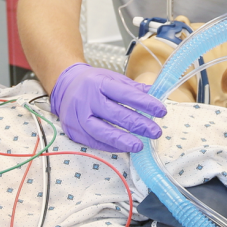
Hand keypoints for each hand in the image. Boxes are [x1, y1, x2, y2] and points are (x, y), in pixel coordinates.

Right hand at [49, 63, 165, 152]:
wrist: (65, 86)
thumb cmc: (92, 82)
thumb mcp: (112, 78)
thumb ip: (133, 88)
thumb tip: (156, 93)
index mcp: (99, 83)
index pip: (125, 94)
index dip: (144, 103)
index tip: (161, 111)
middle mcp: (87, 99)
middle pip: (115, 114)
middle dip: (138, 124)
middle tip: (155, 132)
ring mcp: (78, 116)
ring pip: (101, 131)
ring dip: (123, 140)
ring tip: (140, 146)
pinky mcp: (73, 130)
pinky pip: (93, 141)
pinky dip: (109, 146)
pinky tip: (123, 147)